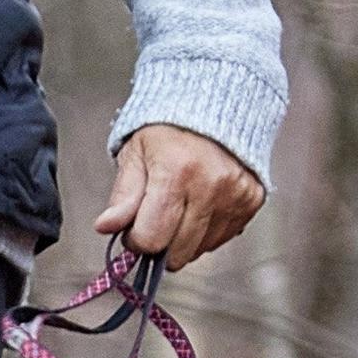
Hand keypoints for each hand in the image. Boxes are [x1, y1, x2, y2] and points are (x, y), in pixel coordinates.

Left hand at [100, 122, 264, 271]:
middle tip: (155, 216)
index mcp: (176, 172)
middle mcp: (211, 185)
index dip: (135, 240)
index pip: (151, 239)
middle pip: (177, 253)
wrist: (214, 104)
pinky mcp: (252, 201)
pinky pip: (222, 239)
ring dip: (184, 238)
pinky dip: (206, 230)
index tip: (133, 228)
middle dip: (160, 242)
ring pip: (200, 250)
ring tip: (180, 205)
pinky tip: (201, 203)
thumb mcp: (135, 155)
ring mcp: (236, 195)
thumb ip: (123, 196)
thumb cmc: (167, 130)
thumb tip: (105, 227)